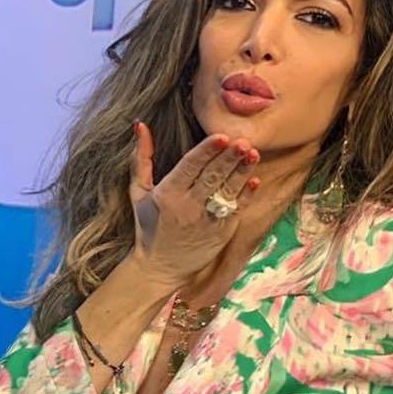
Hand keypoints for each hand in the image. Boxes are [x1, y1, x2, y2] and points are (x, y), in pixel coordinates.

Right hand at [128, 123, 261, 287]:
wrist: (159, 268)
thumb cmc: (149, 227)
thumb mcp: (138, 193)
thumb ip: (140, 159)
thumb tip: (141, 126)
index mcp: (167, 194)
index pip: (190, 167)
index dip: (207, 151)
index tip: (221, 136)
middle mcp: (187, 207)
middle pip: (212, 176)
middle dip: (229, 157)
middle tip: (244, 140)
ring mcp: (206, 220)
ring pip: (227, 190)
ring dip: (242, 171)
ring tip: (252, 154)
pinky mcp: (221, 232)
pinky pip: (236, 209)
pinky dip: (246, 194)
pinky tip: (254, 180)